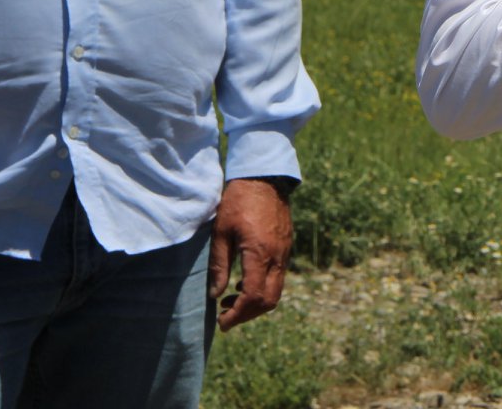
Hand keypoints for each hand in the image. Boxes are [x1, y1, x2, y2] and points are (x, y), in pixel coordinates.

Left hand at [209, 178, 292, 330]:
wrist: (265, 178)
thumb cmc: (238, 202)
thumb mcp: (221, 233)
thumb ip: (219, 265)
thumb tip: (215, 294)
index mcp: (260, 254)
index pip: (253, 297)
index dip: (237, 315)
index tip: (222, 323)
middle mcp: (277, 257)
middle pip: (269, 300)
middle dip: (248, 314)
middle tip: (226, 316)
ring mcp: (284, 252)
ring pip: (276, 290)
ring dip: (255, 302)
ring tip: (231, 299)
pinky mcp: (285, 247)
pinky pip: (278, 276)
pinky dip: (262, 287)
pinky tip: (244, 281)